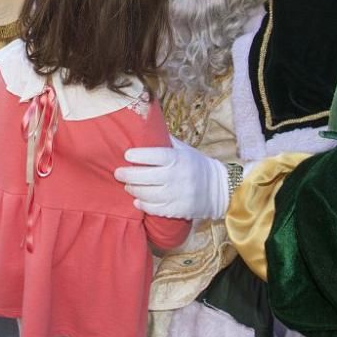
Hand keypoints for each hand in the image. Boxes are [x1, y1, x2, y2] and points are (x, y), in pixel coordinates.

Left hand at [114, 136, 228, 219]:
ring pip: (146, 194)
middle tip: (118, 173)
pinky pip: (154, 209)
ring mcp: (176, 195)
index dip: (137, 155)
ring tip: (127, 185)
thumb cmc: (196, 165)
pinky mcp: (177, 210)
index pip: (153, 155)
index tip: (127, 155)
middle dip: (127, 175)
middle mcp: (176, 176)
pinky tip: (136, 200)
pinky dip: (142, 204)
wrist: (219, 189)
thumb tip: (144, 125)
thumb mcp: (184, 149)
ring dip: (132, 189)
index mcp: (177, 158)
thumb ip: (165, 140)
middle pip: (144, 176)